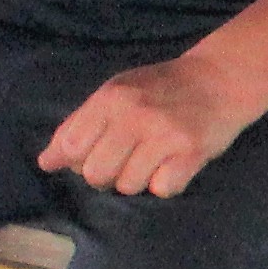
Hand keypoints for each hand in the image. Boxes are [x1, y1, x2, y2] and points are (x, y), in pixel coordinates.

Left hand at [41, 54, 267, 199]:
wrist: (221, 79)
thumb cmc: (162, 87)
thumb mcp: (117, 92)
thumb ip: (80, 124)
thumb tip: (46, 162)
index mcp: (111, 97)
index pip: (72, 147)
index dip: (75, 161)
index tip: (91, 156)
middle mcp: (134, 115)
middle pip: (96, 174)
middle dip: (105, 176)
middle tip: (125, 160)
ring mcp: (164, 135)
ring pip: (128, 185)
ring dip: (137, 179)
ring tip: (152, 159)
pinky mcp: (191, 153)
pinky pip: (162, 189)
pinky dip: (165, 183)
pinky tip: (173, 164)